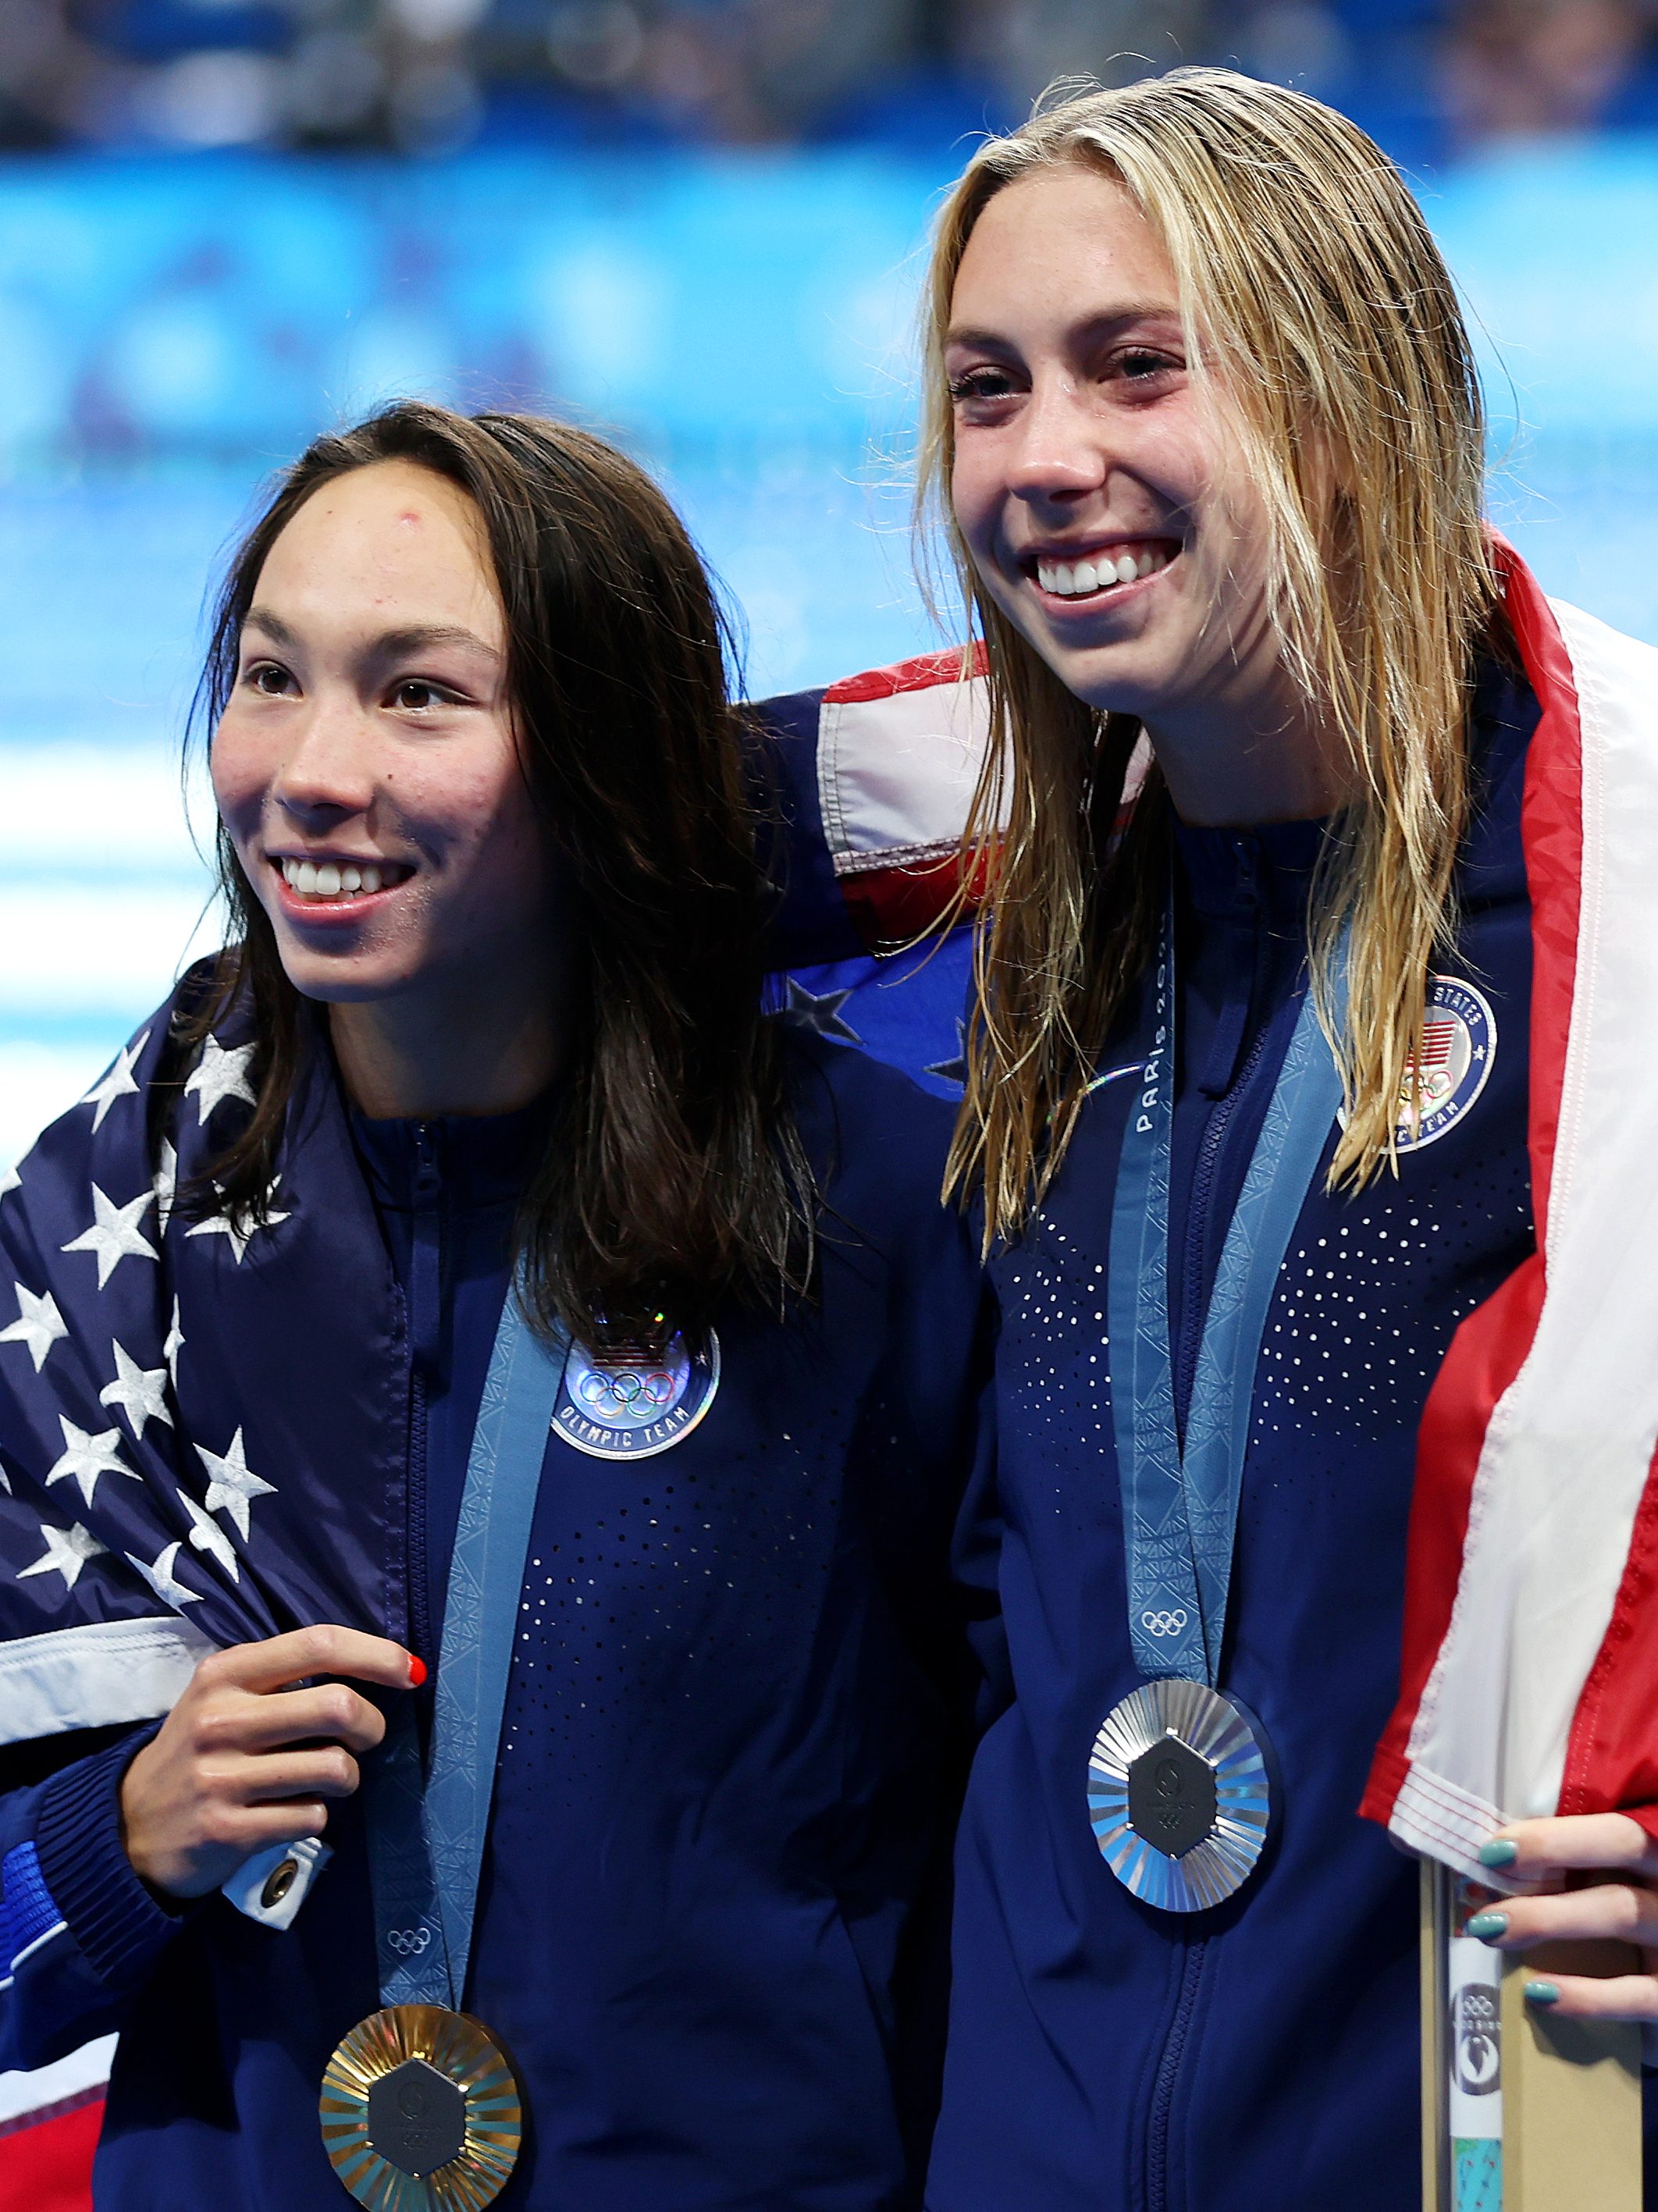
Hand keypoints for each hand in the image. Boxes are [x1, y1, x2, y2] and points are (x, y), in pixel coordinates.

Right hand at [120, 1625, 419, 1900]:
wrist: (133, 1825)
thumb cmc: (202, 1749)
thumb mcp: (226, 1696)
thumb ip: (287, 1676)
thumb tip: (384, 1667)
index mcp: (226, 1673)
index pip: (319, 1644)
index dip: (376, 1654)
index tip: (410, 1672)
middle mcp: (221, 1718)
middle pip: (338, 1707)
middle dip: (372, 1726)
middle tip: (366, 1738)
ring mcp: (221, 1776)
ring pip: (335, 1767)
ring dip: (347, 1776)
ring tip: (325, 1778)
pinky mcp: (228, 1828)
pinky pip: (313, 1815)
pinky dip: (317, 1814)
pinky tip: (291, 1810)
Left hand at [1468, 1814, 1657, 2020]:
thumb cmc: (1636, 1904)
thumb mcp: (1625, 1874)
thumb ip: (1585, 1858)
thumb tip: (1499, 1856)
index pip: (1613, 1822)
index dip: (1557, 1831)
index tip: (1495, 1846)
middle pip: (1621, 1843)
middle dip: (1551, 1848)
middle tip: (1487, 1864)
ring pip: (1620, 1910)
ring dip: (1548, 1916)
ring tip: (1490, 1929)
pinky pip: (1637, 1995)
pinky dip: (1586, 1996)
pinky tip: (1538, 1993)